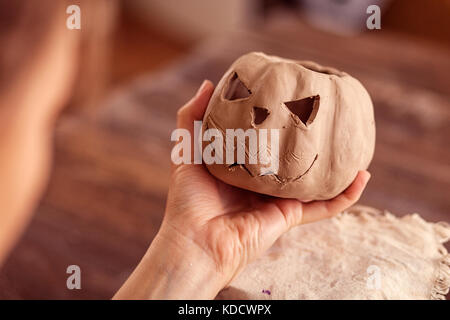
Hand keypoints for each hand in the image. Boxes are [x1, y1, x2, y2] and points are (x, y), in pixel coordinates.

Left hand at [114, 80, 370, 299]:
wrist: (196, 240)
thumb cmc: (188, 199)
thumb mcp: (187, 152)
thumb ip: (192, 118)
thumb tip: (208, 82)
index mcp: (243, 168)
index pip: (266, 143)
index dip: (279, 126)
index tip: (293, 104)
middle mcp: (264, 183)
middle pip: (294, 161)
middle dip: (311, 144)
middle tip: (327, 118)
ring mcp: (280, 200)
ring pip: (316, 182)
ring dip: (337, 167)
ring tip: (354, 144)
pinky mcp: (291, 216)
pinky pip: (325, 206)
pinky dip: (346, 195)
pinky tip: (361, 175)